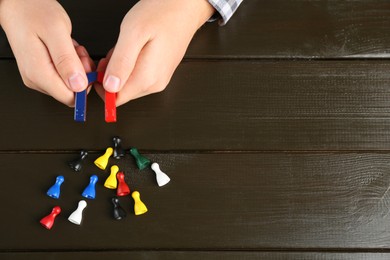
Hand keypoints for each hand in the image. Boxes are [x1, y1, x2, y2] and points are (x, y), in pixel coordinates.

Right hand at [0, 0, 94, 105]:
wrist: (19, 3)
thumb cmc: (33, 11)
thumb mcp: (56, 32)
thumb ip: (67, 61)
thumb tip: (78, 85)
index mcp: (39, 73)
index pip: (69, 98)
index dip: (84, 85)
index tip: (84, 66)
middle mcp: (37, 79)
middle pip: (72, 91)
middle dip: (82, 73)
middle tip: (77, 52)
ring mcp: (38, 75)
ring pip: (71, 83)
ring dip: (78, 65)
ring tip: (71, 47)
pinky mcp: (42, 70)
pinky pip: (66, 74)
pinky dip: (72, 61)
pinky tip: (67, 48)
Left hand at [95, 0, 214, 105]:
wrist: (185, 7)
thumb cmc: (162, 14)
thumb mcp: (133, 33)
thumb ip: (121, 62)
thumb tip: (110, 86)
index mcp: (147, 78)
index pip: (116, 99)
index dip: (101, 86)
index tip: (99, 68)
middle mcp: (155, 83)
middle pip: (122, 93)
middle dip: (109, 77)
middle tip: (110, 53)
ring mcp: (160, 79)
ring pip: (129, 85)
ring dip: (118, 70)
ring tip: (122, 49)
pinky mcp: (161, 73)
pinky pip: (138, 77)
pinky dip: (128, 66)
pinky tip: (132, 50)